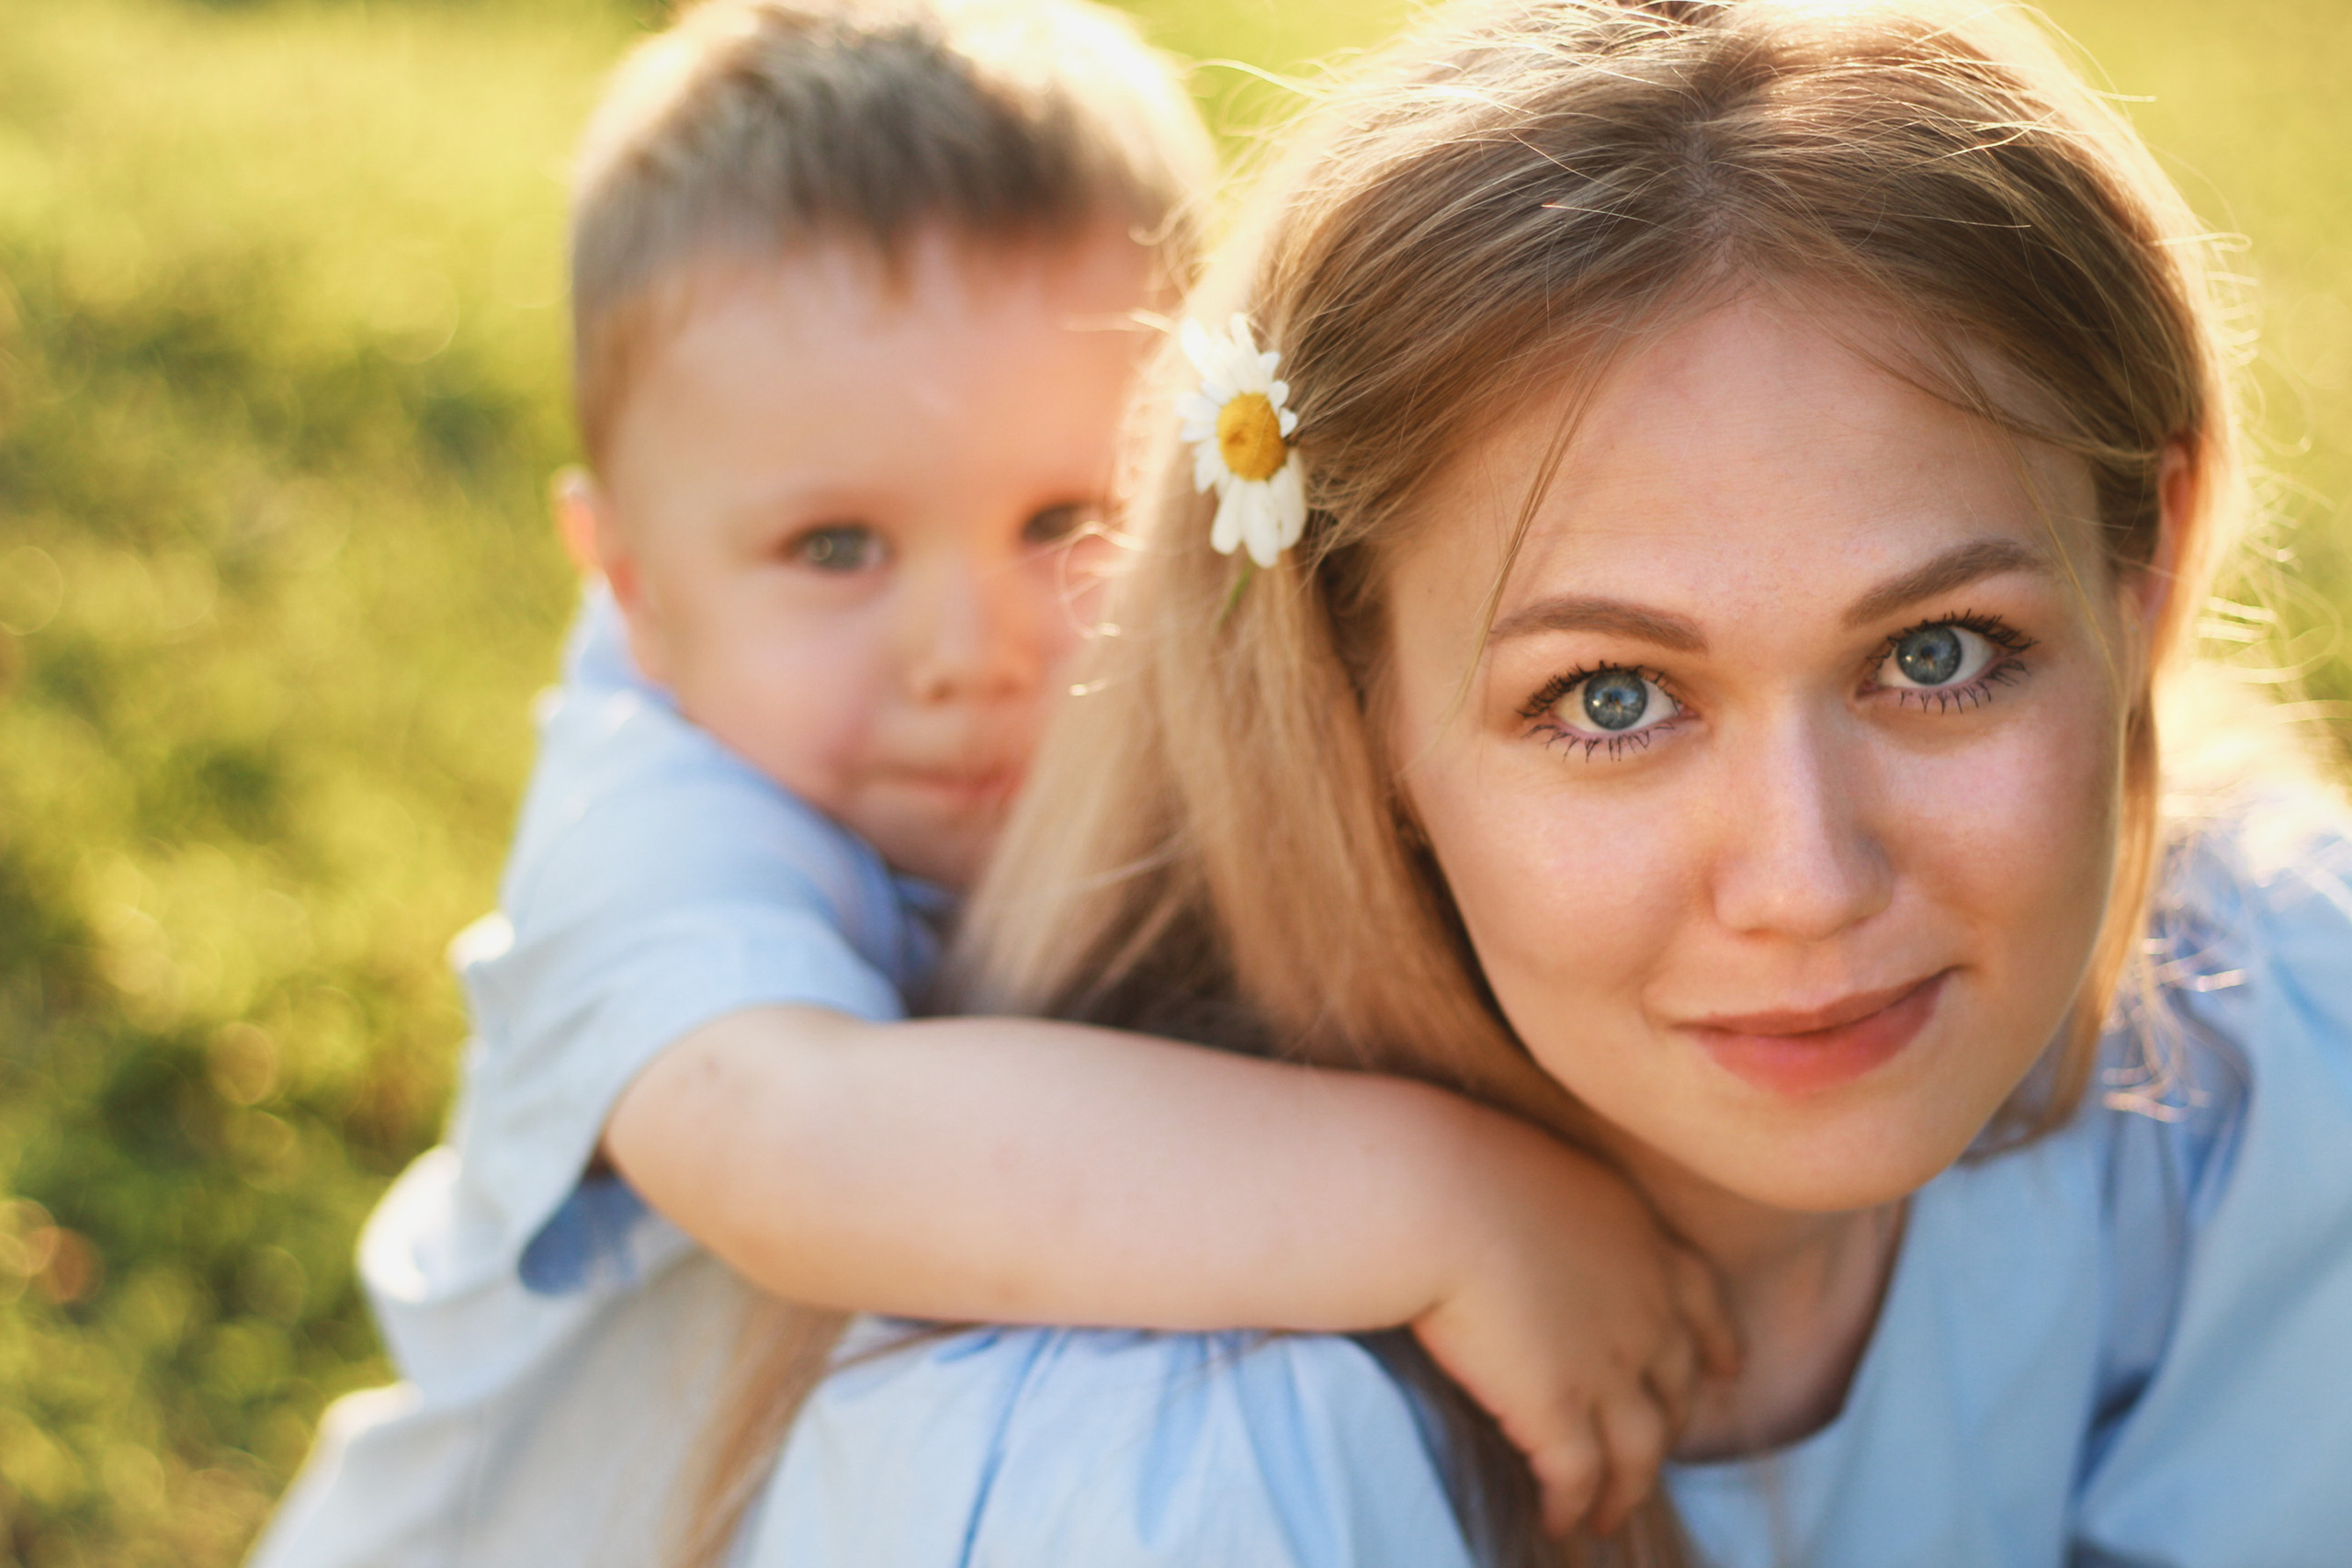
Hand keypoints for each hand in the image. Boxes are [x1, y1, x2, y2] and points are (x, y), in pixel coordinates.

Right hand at [1410, 1132, 1738, 1538]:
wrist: (1433, 1193)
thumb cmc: (1457, 1163)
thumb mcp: (1538, 1168)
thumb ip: (1557, 1207)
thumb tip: (1526, 1218)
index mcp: (1640, 1239)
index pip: (1702, 1297)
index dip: (1720, 1340)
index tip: (1730, 1368)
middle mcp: (1643, 1306)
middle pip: (1678, 1383)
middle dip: (1674, 1422)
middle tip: (1657, 1449)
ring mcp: (1608, 1362)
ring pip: (1642, 1448)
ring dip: (1629, 1488)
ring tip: (1608, 1515)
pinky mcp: (1558, 1407)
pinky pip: (1579, 1476)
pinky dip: (1575, 1505)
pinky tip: (1558, 1521)